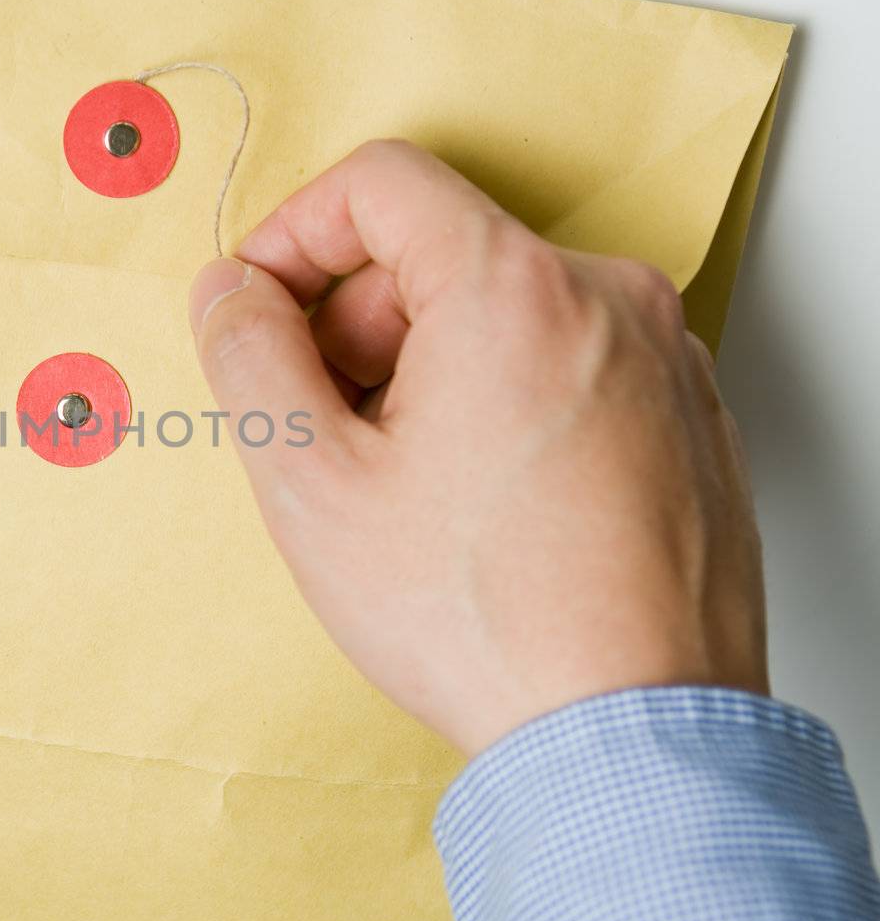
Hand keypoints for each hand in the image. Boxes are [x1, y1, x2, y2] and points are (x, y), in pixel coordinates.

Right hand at [190, 140, 765, 756]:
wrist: (632, 737)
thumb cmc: (481, 619)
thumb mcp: (314, 483)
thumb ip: (248, 356)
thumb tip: (229, 291)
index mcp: (514, 287)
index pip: (380, 182)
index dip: (294, 233)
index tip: (262, 306)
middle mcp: (609, 299)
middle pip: (442, 250)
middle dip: (358, 322)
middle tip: (330, 427)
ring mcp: (664, 359)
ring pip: (506, 310)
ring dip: (428, 367)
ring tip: (409, 483)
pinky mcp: (690, 417)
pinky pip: (569, 362)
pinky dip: (504, 399)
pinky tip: (482, 502)